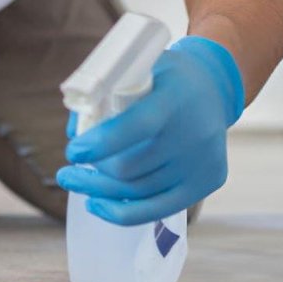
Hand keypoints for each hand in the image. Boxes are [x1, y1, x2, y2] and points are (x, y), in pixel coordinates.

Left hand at [56, 36, 243, 225]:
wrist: (215, 87)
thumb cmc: (166, 78)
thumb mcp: (139, 69)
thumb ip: (104, 95)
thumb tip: (75, 133)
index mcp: (173, 100)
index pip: (135, 127)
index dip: (100, 143)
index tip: (73, 151)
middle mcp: (193, 134)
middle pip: (129, 168)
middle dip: (92, 171)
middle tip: (67, 171)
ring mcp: (202, 162)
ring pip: (137, 191)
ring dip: (100, 190)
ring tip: (74, 182)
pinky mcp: (207, 182)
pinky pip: (157, 209)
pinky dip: (123, 212)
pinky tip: (97, 205)